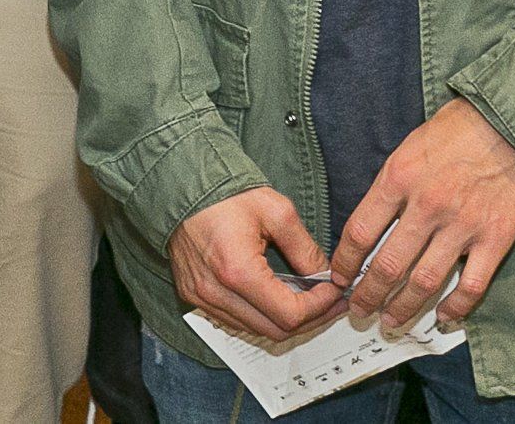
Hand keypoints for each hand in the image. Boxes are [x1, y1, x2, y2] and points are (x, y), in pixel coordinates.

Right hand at [172, 187, 342, 341]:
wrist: (181, 184)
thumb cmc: (224, 193)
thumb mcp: (277, 212)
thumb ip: (305, 250)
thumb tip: (325, 277)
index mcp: (237, 271)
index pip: (291, 313)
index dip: (320, 307)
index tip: (334, 292)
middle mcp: (216, 292)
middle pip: (275, 330)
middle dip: (309, 319)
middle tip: (328, 301)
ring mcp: (201, 297)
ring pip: (256, 330)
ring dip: (284, 320)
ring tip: (305, 299)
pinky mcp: (193, 295)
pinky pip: (234, 321)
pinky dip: (259, 316)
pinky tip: (273, 297)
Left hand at [331, 100, 514, 331]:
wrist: (509, 123)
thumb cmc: (454, 132)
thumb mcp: (407, 150)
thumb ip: (389, 189)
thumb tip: (369, 229)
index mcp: (398, 179)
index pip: (359, 231)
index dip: (345, 262)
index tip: (338, 279)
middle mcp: (427, 206)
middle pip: (388, 265)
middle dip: (368, 295)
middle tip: (358, 311)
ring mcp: (462, 225)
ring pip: (425, 281)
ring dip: (403, 308)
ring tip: (390, 322)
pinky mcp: (496, 238)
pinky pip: (472, 285)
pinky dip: (456, 307)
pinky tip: (443, 318)